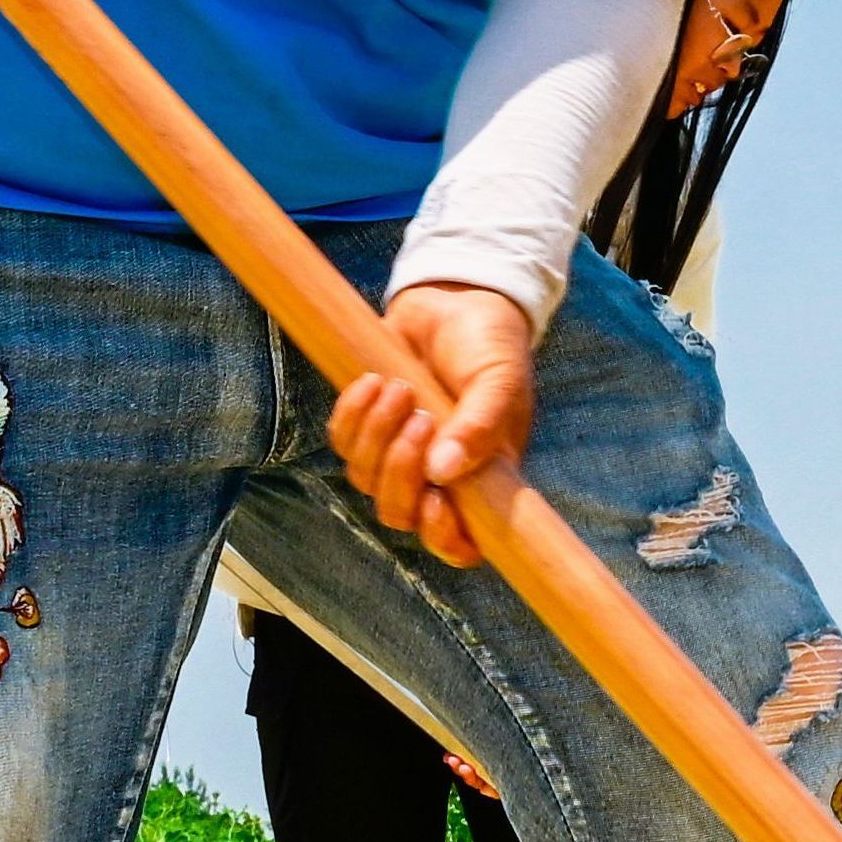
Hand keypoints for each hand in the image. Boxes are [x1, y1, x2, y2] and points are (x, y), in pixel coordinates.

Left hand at [331, 282, 536, 566]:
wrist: (456, 299)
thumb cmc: (491, 345)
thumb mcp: (499, 381)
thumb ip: (480, 426)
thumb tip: (443, 474)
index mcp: (482, 478)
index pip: (461, 542)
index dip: (443, 539)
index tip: (437, 503)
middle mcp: (439, 476)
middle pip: (400, 514)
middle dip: (400, 472)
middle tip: (420, 419)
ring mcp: (399, 452)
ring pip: (366, 479)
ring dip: (376, 435)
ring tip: (399, 387)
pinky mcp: (367, 425)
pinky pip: (341, 443)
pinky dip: (351, 414)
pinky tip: (373, 381)